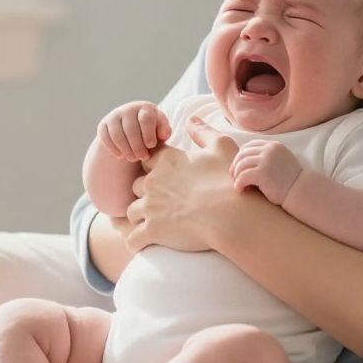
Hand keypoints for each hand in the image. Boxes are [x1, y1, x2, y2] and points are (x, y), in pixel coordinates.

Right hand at [96, 101, 170, 161]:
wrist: (133, 134)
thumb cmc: (152, 134)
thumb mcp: (160, 133)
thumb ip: (164, 132)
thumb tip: (164, 134)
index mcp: (146, 108)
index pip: (146, 118)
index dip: (148, 133)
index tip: (151, 146)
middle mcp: (129, 109)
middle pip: (131, 128)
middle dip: (137, 145)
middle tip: (143, 157)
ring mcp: (115, 116)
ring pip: (117, 133)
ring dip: (125, 148)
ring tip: (133, 158)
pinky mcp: (103, 125)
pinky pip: (105, 137)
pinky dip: (113, 148)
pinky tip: (120, 156)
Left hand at [126, 116, 241, 253]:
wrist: (231, 215)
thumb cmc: (228, 181)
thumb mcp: (221, 147)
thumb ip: (204, 131)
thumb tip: (191, 119)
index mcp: (167, 161)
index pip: (147, 159)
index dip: (154, 167)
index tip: (164, 176)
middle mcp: (153, 182)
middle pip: (136, 186)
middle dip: (145, 193)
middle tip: (160, 201)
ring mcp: (151, 207)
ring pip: (132, 212)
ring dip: (140, 217)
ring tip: (152, 223)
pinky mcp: (153, 231)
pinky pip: (132, 239)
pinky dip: (136, 242)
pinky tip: (143, 243)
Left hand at [230, 140, 303, 204]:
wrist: (301, 192)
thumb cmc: (290, 181)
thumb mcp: (280, 161)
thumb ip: (267, 156)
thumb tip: (244, 159)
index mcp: (273, 145)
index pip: (249, 146)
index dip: (241, 156)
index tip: (238, 167)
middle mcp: (269, 150)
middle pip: (243, 154)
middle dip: (236, 165)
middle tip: (234, 177)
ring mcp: (266, 160)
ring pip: (241, 165)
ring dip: (237, 175)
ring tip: (238, 184)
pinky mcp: (262, 173)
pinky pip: (243, 176)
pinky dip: (239, 183)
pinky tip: (240, 189)